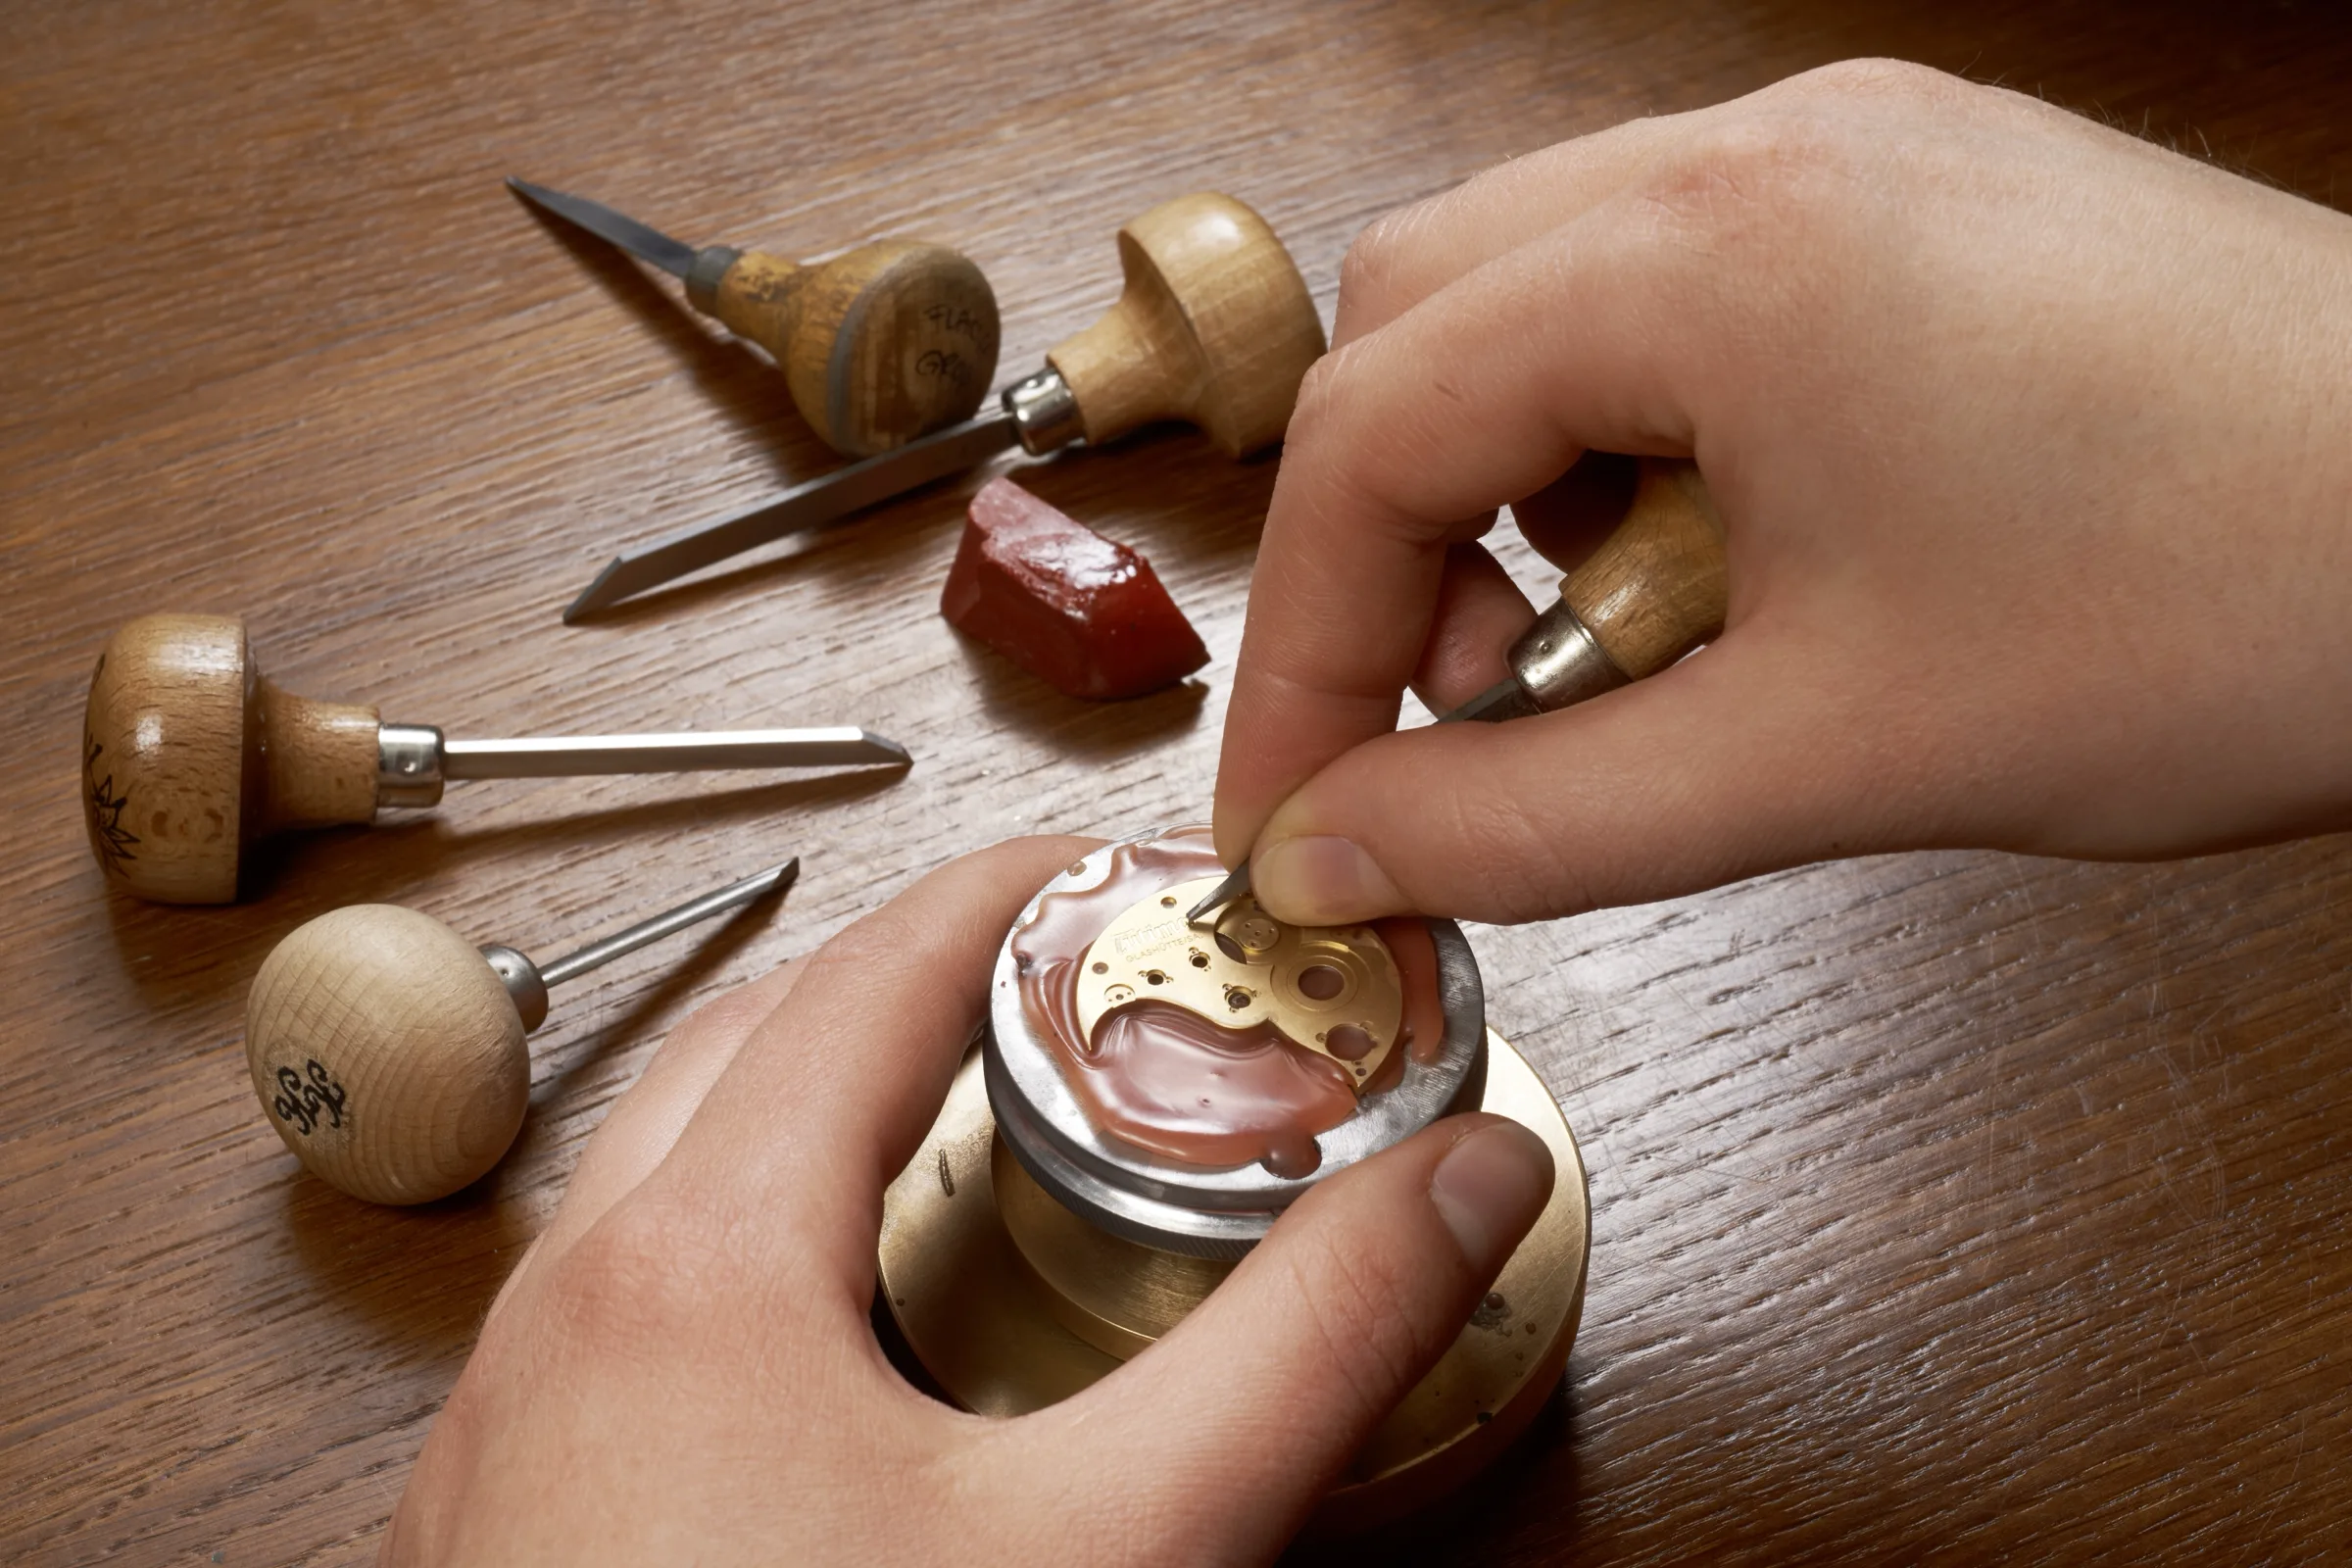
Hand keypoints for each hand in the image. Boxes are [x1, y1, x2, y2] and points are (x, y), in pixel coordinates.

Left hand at [382, 837, 1553, 1564]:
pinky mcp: (505, 1509)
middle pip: (752, 1041)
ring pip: (664, 1166)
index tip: (1116, 865)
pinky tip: (840, 1329)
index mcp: (692, 1270)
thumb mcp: (1119, 1546)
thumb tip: (1463, 1186)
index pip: (871, 971)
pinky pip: (617, 1291)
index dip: (1012, 885)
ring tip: (970, 1130)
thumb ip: (1304, 1348)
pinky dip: (742, 1235)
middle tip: (1067, 990)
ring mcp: (507, 1415)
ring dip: (813, 1104)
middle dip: (914, 976)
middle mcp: (563, 1313)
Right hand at [1214, 59, 2351, 926]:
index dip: (1303, 646)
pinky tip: (1734, 560)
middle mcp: (1761, 147)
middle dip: (1392, 540)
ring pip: (1539, 291)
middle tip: (1466, 712)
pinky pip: (1679, 285)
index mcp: (1716, 251)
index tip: (1302, 804)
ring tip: (1625, 643)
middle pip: (1418, 322)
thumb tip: (1339, 852)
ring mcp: (1849, 148)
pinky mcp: (1919, 195)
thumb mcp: (1829, 755)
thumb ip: (1533, 820)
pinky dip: (1638, 434)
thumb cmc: (2247, 602)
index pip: (1366, 433)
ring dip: (1515, 482)